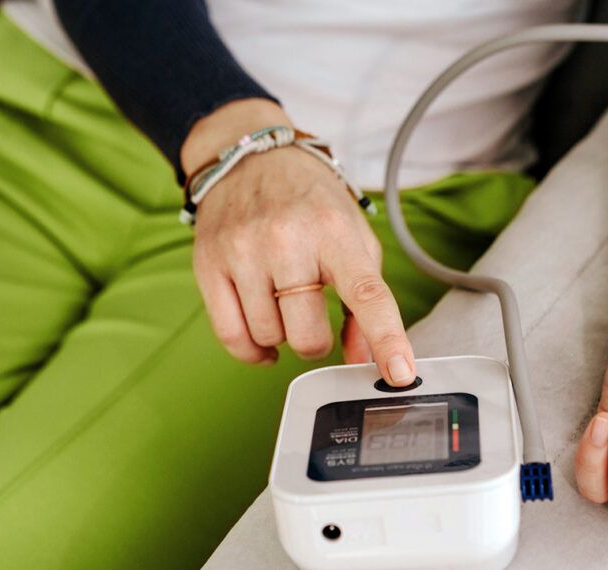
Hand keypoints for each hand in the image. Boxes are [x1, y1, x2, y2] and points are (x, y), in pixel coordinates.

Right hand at [184, 100, 415, 384]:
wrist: (249, 158)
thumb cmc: (309, 201)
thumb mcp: (353, 236)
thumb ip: (366, 299)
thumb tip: (364, 357)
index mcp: (334, 231)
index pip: (367, 294)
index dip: (387, 339)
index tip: (400, 374)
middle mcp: (286, 240)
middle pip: (308, 336)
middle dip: (315, 342)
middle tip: (314, 319)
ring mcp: (243, 253)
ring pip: (269, 337)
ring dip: (282, 335)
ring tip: (283, 306)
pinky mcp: (208, 265)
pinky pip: (231, 337)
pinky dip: (252, 351)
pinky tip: (263, 342)